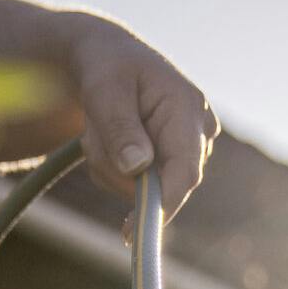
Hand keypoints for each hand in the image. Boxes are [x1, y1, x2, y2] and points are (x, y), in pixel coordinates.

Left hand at [66, 15, 218, 226]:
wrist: (107, 59)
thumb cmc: (107, 67)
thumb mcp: (105, 90)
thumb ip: (120, 128)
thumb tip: (137, 168)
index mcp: (188, 109)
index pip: (186, 170)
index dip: (163, 203)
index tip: (133, 230)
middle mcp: (197, 133)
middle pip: (161, 184)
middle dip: (117, 170)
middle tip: (90, 135)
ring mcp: (185, 150)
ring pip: (142, 189)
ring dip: (110, 167)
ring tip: (99, 128)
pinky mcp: (169, 163)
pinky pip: (136, 187)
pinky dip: (113, 170)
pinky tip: (110, 137)